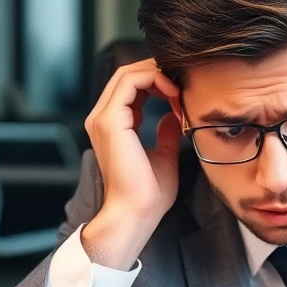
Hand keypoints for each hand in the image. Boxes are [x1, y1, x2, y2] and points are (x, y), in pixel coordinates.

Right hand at [79, 59, 182, 268]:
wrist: (137, 213)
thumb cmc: (149, 194)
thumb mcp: (164, 157)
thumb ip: (165, 134)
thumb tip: (172, 117)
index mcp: (113, 126)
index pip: (131, 88)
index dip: (158, 83)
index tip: (182, 95)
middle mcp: (103, 119)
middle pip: (128, 76)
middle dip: (158, 73)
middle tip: (183, 85)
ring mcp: (103, 118)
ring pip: (128, 74)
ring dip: (158, 75)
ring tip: (180, 90)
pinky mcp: (110, 120)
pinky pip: (129, 82)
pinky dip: (154, 81)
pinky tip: (173, 95)